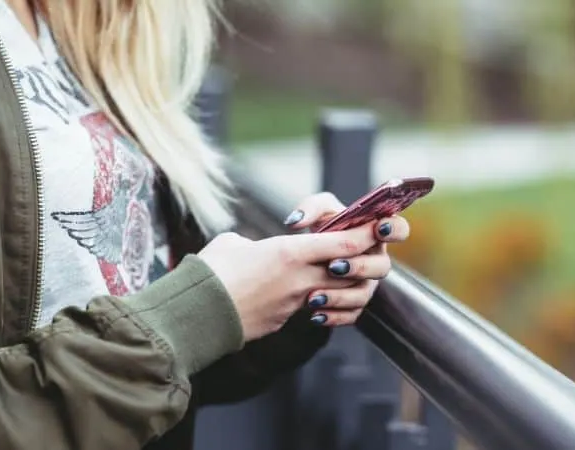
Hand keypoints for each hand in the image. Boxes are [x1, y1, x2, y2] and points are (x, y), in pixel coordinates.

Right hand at [198, 222, 381, 341]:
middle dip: (362, 260)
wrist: (197, 314)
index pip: (345, 243)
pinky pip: (314, 310)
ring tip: (337, 275)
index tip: (376, 226)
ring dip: (343, 285)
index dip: (366, 234)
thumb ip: (254, 243)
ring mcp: (295, 303)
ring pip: (337, 293)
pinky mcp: (285, 320)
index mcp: (289, 252)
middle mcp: (300, 278)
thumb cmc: (211, 271)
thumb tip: (253, 249)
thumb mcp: (233, 244)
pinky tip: (311, 298)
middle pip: (350, 270)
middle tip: (361, 251)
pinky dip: (320, 303)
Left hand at [283, 192, 409, 326]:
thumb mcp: (317, 211)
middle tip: (334, 266)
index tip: (378, 229)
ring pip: (364, 294)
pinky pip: (351, 314)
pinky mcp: (354, 304)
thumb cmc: (321, 228)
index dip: (394, 229)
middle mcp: (375, 259)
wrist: (306, 258)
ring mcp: (367, 283)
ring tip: (314, 296)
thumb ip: (310, 208)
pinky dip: (333, 316)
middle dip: (359, 267)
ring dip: (340, 296)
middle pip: (382, 267)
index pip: (399, 229)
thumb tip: (296, 221)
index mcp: (375, 233)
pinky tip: (315, 314)